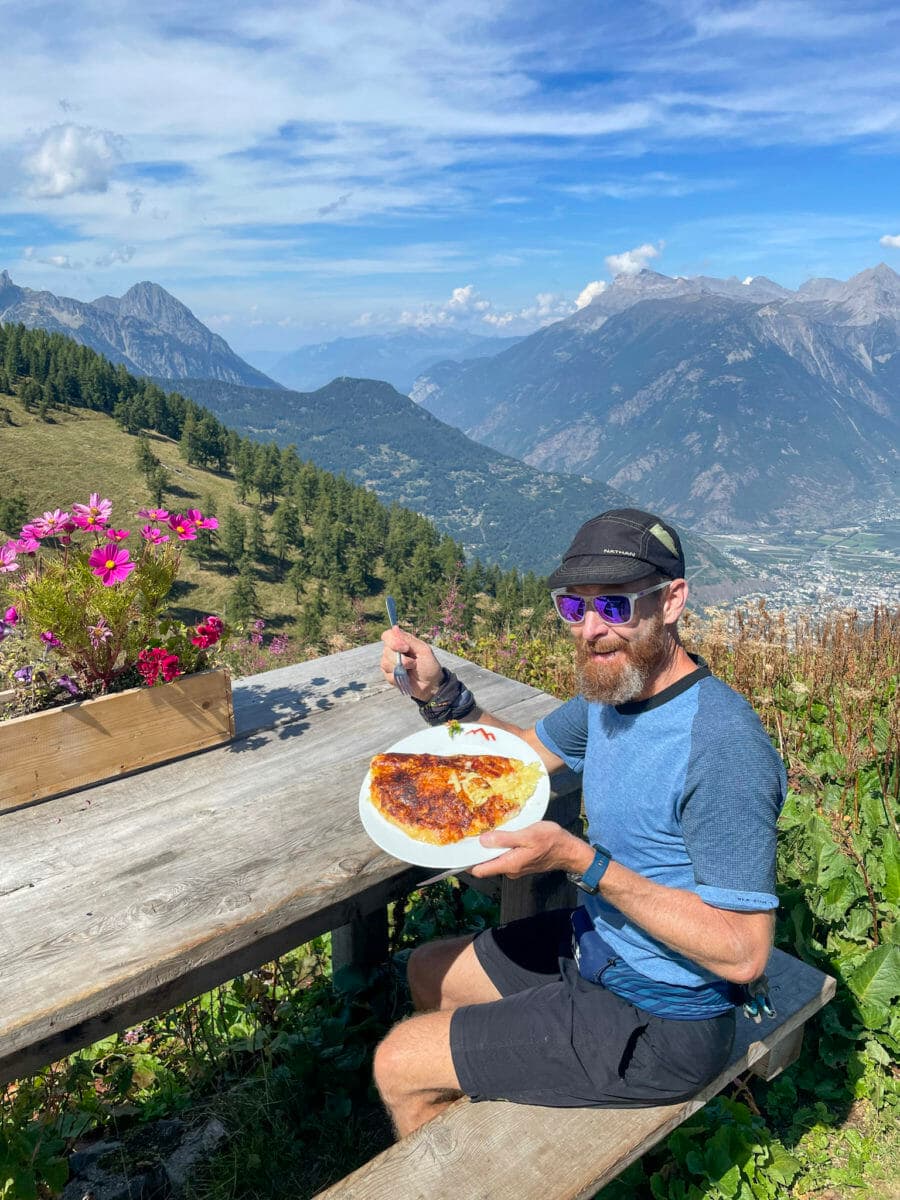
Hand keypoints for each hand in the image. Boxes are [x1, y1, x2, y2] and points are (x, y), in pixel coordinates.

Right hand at [380, 624, 443, 700]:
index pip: (388, 635)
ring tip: (411, 670)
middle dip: (401, 658)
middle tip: (413, 664)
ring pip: (385, 663)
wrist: (431, 685)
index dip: (393, 641)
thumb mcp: (423, 650)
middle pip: (386, 650)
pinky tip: (405, 678)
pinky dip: (397, 677)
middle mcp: (394, 651)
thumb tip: (395, 627)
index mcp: (402, 642)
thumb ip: (408, 640)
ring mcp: (390, 663)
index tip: (405, 648)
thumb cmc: (429, 666)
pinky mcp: (389, 675)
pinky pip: (387, 674)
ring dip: (400, 668)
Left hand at [469, 822, 591, 879]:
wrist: (569, 851)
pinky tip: (502, 835)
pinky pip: (504, 856)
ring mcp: (515, 868)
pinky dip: (501, 847)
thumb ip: (505, 839)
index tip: (458, 850)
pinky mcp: (520, 862)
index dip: (467, 862)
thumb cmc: (550, 841)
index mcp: (509, 864)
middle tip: (471, 832)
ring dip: (491, 848)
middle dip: (478, 851)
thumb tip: (483, 841)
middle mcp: (510, 870)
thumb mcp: (527, 835)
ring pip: (496, 859)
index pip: (480, 870)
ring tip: (486, 830)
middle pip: (486, 864)